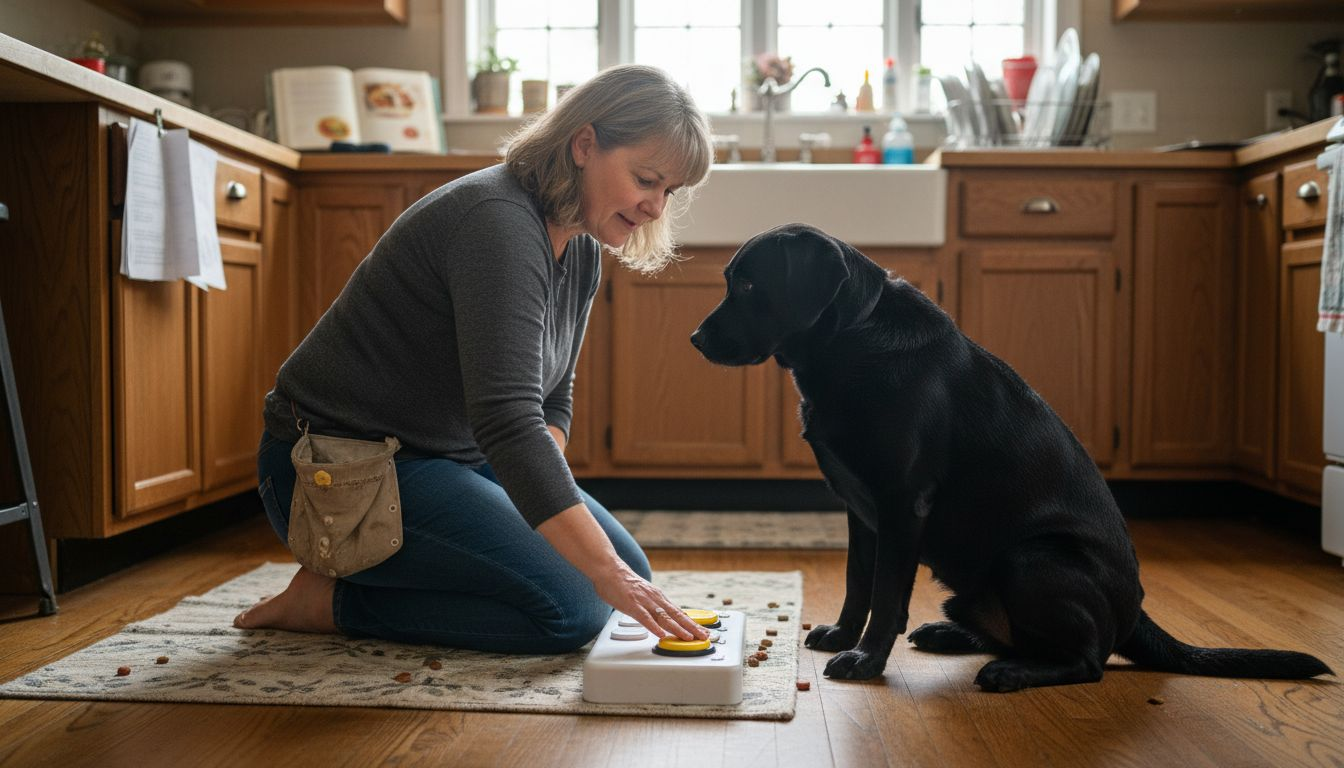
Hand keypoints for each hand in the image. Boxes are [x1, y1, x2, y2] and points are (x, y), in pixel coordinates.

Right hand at [592, 563, 708, 640]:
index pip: (678, 612)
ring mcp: (645, 602)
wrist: (610, 569)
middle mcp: (655, 599)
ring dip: (677, 628)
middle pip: (677, 615)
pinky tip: (661, 634)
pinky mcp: (632, 605)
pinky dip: (654, 627)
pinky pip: (645, 618)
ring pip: (664, 617)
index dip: (691, 623)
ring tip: (688, 637)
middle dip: (691, 627)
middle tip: (703, 636)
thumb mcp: (643, 594)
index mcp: (658, 597)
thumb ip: (651, 606)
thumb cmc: (623, 583)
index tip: (701, 631)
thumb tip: (658, 617)